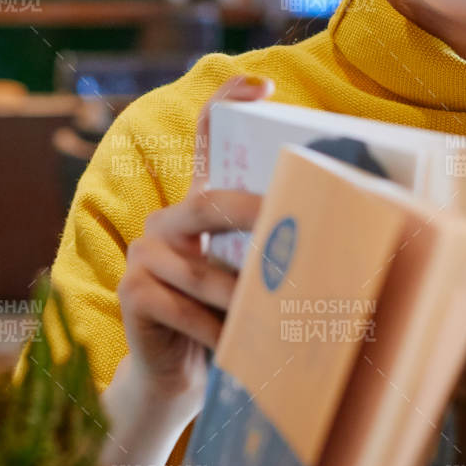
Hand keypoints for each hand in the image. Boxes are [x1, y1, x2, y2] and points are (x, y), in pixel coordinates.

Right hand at [116, 73, 273, 402]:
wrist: (178, 378)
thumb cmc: (225, 325)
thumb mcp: (249, 282)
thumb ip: (268, 255)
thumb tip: (334, 239)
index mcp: (199, 211)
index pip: (205, 142)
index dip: (226, 105)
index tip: (261, 87)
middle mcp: (167, 223)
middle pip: (207, 203)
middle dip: (252, 214)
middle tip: (289, 226)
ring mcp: (143, 255)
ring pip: (201, 271)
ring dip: (242, 299)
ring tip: (274, 318)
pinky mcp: (131, 292)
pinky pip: (182, 308)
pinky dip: (216, 331)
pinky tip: (236, 348)